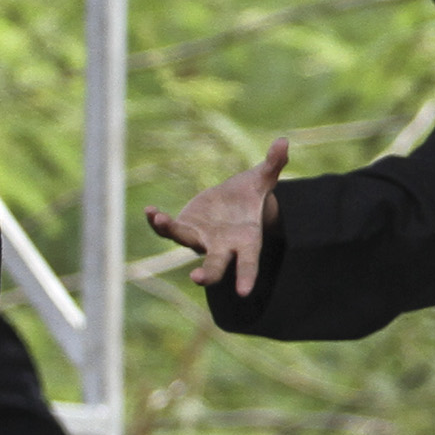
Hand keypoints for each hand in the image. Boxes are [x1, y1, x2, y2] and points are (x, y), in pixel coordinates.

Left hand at [143, 138, 288, 294]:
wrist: (232, 204)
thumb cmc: (251, 196)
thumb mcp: (263, 180)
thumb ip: (273, 165)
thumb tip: (284, 141)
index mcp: (247, 240)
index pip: (248, 262)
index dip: (246, 276)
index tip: (243, 293)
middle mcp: (222, 246)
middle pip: (214, 266)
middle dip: (207, 274)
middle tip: (198, 279)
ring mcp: (201, 240)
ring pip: (184, 242)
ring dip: (171, 231)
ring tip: (161, 218)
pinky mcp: (184, 228)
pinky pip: (168, 230)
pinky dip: (158, 222)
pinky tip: (150, 211)